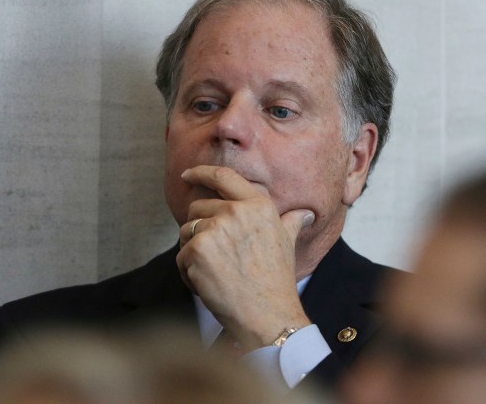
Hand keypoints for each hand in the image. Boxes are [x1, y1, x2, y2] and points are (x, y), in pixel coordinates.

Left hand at [176, 165, 314, 350]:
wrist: (267, 314)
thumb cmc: (276, 280)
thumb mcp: (287, 243)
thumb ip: (290, 222)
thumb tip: (305, 213)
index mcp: (258, 205)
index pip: (223, 176)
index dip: (201, 172)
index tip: (187, 174)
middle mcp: (236, 212)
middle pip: (198, 207)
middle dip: (199, 228)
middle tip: (215, 255)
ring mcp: (215, 229)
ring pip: (186, 231)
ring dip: (192, 252)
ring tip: (214, 272)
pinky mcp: (197, 250)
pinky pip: (180, 256)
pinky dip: (188, 273)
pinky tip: (207, 285)